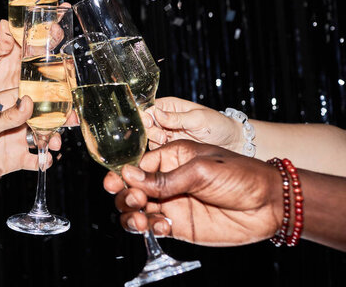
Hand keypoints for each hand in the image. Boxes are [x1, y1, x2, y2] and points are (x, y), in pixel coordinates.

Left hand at [0, 89, 60, 185]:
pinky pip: (34, 159)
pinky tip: (46, 161)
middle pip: (41, 117)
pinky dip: (43, 161)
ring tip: (55, 144)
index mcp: (4, 104)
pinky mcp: (14, 159)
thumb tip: (28, 102)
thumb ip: (7, 116)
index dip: (47, 96)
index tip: (64, 98)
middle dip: (57, 119)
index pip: (29, 96)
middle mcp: (12, 121)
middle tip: (71, 121)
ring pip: (41, 138)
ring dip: (52, 140)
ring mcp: (15, 139)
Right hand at [103, 140, 282, 246]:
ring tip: (140, 220)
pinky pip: (154, 228)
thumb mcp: (200, 169)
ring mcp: (172, 204)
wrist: (270, 204)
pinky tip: (161, 227)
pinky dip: (150, 228)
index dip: (123, 175)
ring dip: (132, 215)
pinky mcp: (179, 226)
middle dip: (125, 196)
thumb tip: (129, 176)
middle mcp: (168, 181)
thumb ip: (164, 178)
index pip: (137, 166)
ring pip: (137, 211)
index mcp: (172, 158)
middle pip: (131, 189)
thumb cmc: (240, 175)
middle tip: (134, 201)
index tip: (115, 183)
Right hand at [142, 97, 242, 151]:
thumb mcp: (198, 119)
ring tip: (167, 142)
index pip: (149, 107)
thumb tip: (156, 113)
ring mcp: (166, 134)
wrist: (231, 143)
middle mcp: (165, 119)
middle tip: (162, 137)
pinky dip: (159, 151)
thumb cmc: (218, 125)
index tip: (151, 123)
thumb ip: (177, 118)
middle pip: (145, 123)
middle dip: (150, 130)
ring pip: (149, 137)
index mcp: (170, 106)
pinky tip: (168, 151)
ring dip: (154, 141)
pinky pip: (156, 150)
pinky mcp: (169, 147)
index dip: (146, 115)